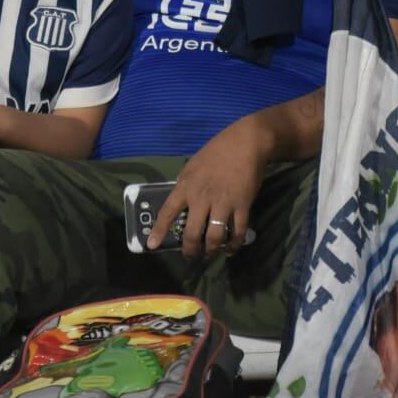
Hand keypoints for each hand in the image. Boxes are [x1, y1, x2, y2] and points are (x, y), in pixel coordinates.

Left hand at [149, 121, 269, 257]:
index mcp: (186, 186)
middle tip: (191, 255)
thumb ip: (186, 184)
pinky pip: (237, 232)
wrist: (245, 143)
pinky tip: (230, 248)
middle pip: (192, 233)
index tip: (152, 245)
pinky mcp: (242, 206)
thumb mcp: (193, 166)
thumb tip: (182, 201)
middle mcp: (202, 198)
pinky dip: (233, 244)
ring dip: (211, 250)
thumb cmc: (217, 151)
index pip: (168, 212)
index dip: (159, 231)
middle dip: (190, 250)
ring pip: (214, 237)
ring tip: (210, 252)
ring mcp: (223, 203)